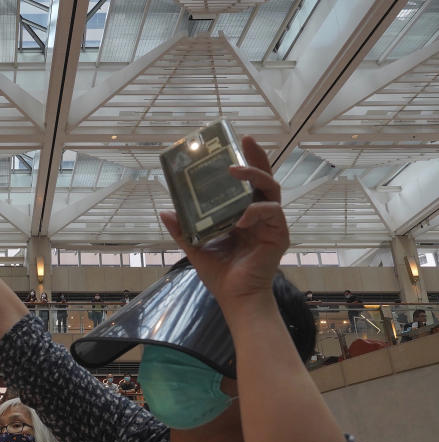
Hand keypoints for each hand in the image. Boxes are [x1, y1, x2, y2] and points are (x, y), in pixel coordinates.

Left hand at [159, 135, 286, 317]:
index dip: (246, 161)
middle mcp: (260, 215)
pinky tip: (241, 219)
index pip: (248, 183)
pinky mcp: (278, 235)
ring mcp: (271, 224)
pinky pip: (272, 215)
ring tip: (235, 173)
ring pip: (271, 190)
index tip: (236, 141)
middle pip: (265, 178)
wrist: (235, 298)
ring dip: (255, 177)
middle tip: (244, 141)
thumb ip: (183, 229)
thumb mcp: (196, 247)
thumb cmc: (220, 274)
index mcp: (244, 214)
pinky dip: (256, 213)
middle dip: (257, 157)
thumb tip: (165, 211)